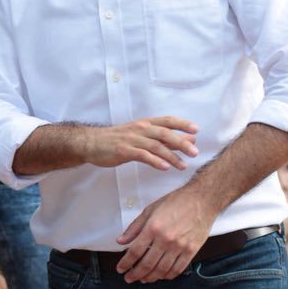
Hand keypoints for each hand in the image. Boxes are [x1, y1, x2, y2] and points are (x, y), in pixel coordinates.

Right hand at [81, 117, 198, 170]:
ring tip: (183, 166)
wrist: (91, 143)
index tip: (196, 129)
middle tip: (195, 152)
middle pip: (164, 133)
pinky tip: (165, 167)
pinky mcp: (124, 151)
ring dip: (171, 156)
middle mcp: (140, 129)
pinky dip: (155, 161)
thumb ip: (164, 139)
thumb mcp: (140, 135)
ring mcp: (131, 139)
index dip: (182, 124)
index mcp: (145, 123)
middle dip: (181, 142)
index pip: (167, 121)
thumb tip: (188, 140)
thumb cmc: (118, 139)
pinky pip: (142, 156)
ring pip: (156, 146)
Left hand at [115, 187, 218, 282]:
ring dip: (151, 277)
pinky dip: (168, 275)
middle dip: (135, 274)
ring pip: (162, 269)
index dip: (126, 263)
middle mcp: (166, 239)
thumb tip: (121, 241)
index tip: (120, 269)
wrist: (201, 200)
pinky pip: (178, 268)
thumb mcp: (149, 210)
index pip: (135, 251)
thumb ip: (134, 228)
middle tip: (129, 278)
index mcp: (153, 228)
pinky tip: (161, 276)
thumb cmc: (175, 202)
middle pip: (148, 263)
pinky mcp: (192, 250)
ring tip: (143, 279)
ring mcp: (180, 246)